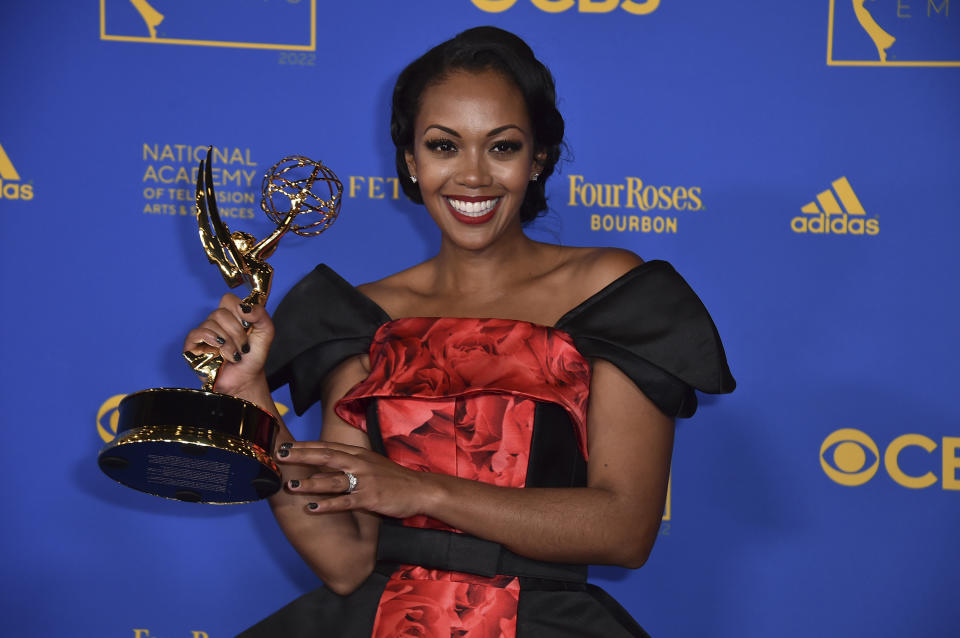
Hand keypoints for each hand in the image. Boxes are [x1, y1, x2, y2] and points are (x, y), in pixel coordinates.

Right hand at [181, 293, 274, 394]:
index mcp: (231, 316)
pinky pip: (196, 333)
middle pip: (220, 312)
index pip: (228, 300)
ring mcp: (204, 333)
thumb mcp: (266, 332)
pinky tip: (219, 349)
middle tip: (243, 346)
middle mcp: (216, 322)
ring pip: (210, 323)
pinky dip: (211, 339)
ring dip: (227, 341)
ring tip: (234, 354)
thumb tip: (245, 307)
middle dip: (236, 332)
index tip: (248, 325)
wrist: (246, 379)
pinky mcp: (193, 346)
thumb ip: (260, 314)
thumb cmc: (253, 356)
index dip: (239, 310)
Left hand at [277, 441, 432, 519]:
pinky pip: (345, 502)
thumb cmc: (395, 479)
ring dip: (310, 482)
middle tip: (280, 455)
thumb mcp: (372, 463)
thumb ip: (351, 461)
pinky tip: (313, 508)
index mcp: (358, 454)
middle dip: (301, 455)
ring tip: (290, 485)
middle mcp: (359, 463)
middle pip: (326, 456)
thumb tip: (328, 462)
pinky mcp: (370, 498)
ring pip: (332, 480)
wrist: (421, 490)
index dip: (305, 446)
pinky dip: (328, 505)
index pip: (327, 446)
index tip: (284, 445)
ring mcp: (365, 481)